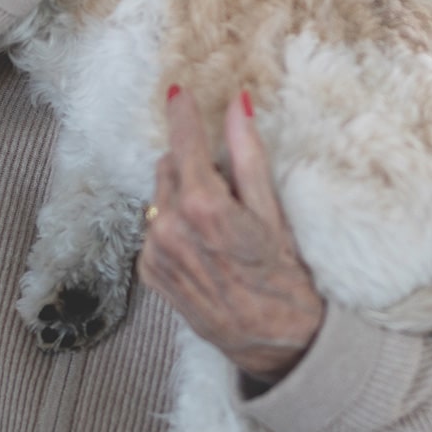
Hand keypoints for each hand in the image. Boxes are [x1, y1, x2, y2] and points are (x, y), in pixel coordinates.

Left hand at [137, 85, 324, 384]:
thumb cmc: (282, 276)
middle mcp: (169, 228)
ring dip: (182, 196)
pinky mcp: (149, 273)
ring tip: (218, 224)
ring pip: (160, 198)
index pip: (184, 144)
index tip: (178, 91)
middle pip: (169, 168)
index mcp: (202, 207)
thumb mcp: (271, 210)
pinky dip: (175, 226)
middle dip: (193, 164)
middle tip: (227, 186)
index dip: (183, 114)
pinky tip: (204, 246)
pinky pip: (155, 229)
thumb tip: (238, 106)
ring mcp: (155, 254)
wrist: (273, 340)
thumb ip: (248, 155)